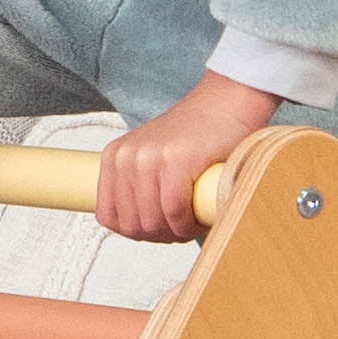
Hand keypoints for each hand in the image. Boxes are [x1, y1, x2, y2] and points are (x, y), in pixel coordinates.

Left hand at [98, 72, 279, 241]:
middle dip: (159, 236)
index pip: (109, 216)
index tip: (159, 229)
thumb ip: (139, 185)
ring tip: (192, 222)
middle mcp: (126, 156)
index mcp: (114, 157)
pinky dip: (188, 225)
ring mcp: (149, 157)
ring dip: (175, 233)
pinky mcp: (176, 160)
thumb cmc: (197, 136)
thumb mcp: (153, 156)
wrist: (228, 102)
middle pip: (131, 225)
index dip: (135, 232)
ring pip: (152, 222)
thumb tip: (137, 230)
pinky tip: (199, 219)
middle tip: (181, 228)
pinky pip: (174, 211)